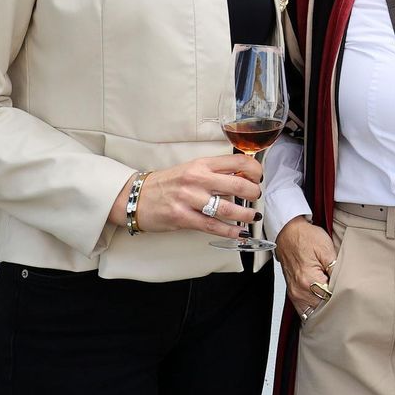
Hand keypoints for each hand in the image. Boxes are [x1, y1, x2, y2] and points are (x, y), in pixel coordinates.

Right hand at [108, 153, 262, 238]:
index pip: (237, 162)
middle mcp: (197, 179)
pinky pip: (212, 226)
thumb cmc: (167, 183)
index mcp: (201, 164)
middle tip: (257, 197)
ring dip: (245, 215)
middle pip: (238, 185)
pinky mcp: (182, 217)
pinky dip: (229, 231)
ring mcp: (189, 199)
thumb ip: (215, 172)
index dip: (255, 171)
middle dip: (254, 193)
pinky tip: (238, 232)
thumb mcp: (191, 169)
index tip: (258, 178)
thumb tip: (242, 178)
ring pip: (227, 208)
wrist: (136, 196)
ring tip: (253, 216)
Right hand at [275, 217, 335, 316]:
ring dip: (324, 308)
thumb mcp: (327, 249)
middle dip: (334, 304)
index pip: (331, 300)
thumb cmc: (306, 238)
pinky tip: (323, 304)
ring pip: (313, 312)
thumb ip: (336, 270)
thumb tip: (344, 284)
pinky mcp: (293, 293)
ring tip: (334, 300)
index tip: (350, 293)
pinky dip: (314, 309)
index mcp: (309, 281)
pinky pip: (304, 310)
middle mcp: (299, 291)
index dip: (342, 297)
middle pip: (322, 309)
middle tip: (345, 297)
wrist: (288, 232)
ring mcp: (294, 293)